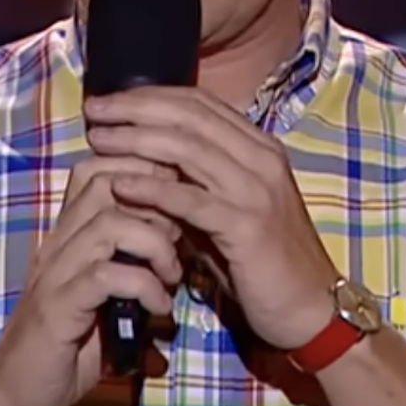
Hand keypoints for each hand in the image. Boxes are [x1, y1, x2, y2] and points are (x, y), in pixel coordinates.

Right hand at [0, 155, 182, 405]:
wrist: (15, 394)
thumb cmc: (67, 347)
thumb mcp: (108, 300)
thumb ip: (135, 269)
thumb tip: (185, 251)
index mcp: (68, 235)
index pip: (98, 170)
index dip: (142, 171)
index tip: (178, 202)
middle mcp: (58, 243)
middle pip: (106, 183)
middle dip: (157, 202)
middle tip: (183, 237)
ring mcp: (54, 273)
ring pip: (111, 225)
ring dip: (157, 246)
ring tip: (173, 275)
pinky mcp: (57, 308)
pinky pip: (107, 276)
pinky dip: (145, 286)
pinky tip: (160, 308)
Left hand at [83, 87, 340, 349]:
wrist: (311, 309)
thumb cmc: (263, 263)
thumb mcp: (228, 212)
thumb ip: (195, 185)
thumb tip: (143, 165)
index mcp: (259, 147)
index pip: (199, 103)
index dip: (150, 96)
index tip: (110, 100)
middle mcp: (261, 159)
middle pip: (190, 116)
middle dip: (136, 109)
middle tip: (94, 110)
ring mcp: (257, 191)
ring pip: (188, 149)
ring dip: (136, 140)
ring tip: (99, 139)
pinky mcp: (248, 227)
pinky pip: (192, 200)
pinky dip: (153, 189)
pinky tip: (121, 185)